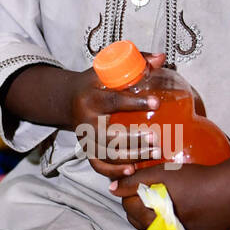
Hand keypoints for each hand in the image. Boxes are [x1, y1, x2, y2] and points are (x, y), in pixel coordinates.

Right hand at [69, 51, 167, 181]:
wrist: (69, 99)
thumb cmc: (96, 83)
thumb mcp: (109, 69)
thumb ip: (135, 62)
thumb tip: (161, 58)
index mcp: (91, 97)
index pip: (112, 100)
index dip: (134, 102)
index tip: (155, 102)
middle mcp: (86, 120)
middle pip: (110, 135)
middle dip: (134, 139)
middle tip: (156, 138)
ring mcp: (86, 138)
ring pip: (108, 153)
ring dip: (131, 156)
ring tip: (154, 152)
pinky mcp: (87, 149)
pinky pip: (98, 166)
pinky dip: (113, 171)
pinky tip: (132, 170)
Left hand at [109, 163, 229, 229]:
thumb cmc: (195, 180)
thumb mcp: (162, 174)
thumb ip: (134, 181)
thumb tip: (112, 189)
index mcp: (153, 218)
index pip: (128, 208)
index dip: (128, 193)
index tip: (135, 182)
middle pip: (139, 221)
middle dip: (136, 206)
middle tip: (144, 190)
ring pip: (155, 229)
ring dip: (151, 215)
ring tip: (158, 199)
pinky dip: (169, 223)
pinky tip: (176, 210)